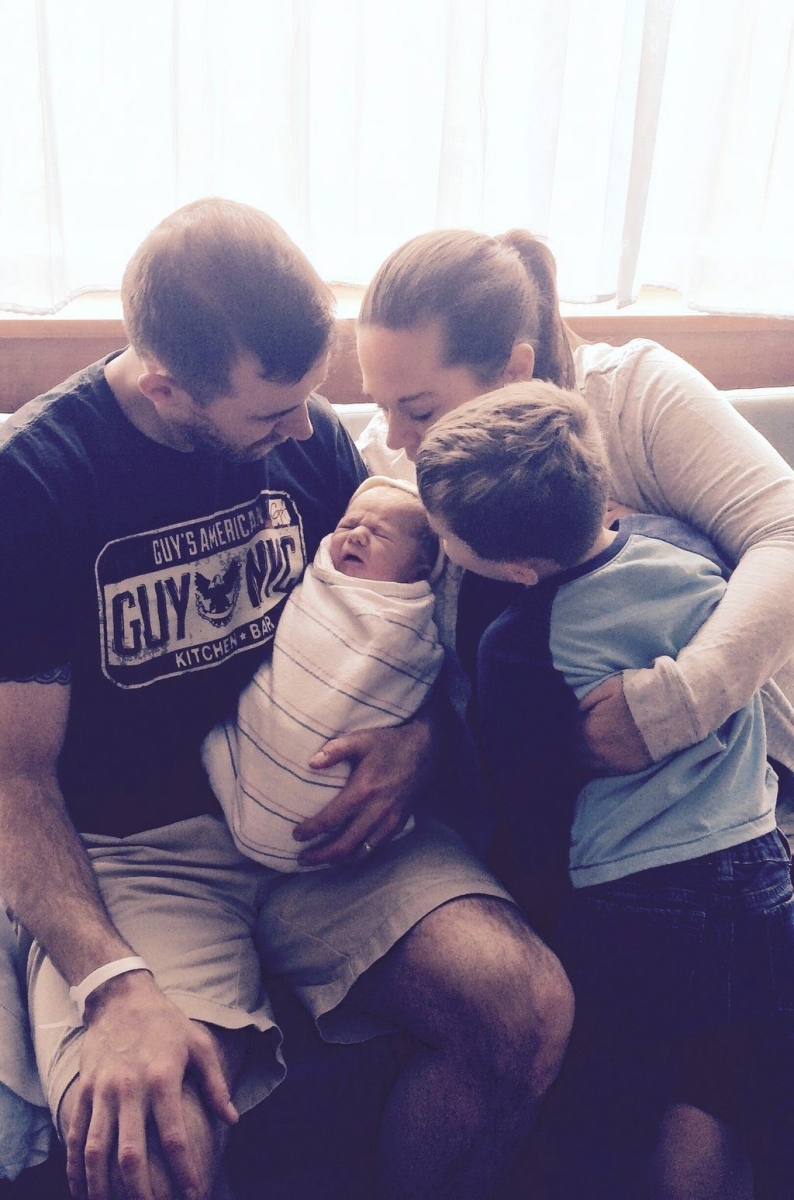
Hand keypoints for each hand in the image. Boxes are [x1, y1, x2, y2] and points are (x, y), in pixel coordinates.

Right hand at [65, 970, 236, 1199]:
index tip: (192, 1195)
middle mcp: (129, 1088)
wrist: (120, 997)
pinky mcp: (84, 1091)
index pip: (173, 1136)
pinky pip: (75, 1136)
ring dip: (102, 1186)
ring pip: (96, 1151)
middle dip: (139, 1191)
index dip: (183, 1171)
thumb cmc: (166, 1023)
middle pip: (130, 1153)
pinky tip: (80, 1188)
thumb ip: (215, 1084)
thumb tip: (232, 1119)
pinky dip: (75, 1167)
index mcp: (162, 1078)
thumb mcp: (198, 1045)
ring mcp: (102, 1091)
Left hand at [293, 716, 434, 866]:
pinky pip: (375, 849)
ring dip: (337, 861)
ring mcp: (390, 821)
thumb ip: (335, 750)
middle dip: (320, 856)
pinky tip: (345, 855)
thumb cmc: (389, 743)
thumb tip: (311, 763)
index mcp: (363, 790)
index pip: (331, 820)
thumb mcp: (361, 739)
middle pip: (344, 845)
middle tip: (301, 858)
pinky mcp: (399, 824)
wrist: (426, 750)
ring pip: (360, 853)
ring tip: (320, 861)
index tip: (296, 835)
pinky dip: (357, 856)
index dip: (311, 831)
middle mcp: (377, 810)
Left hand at [578, 674, 652, 774]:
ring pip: (583, 764)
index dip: (570, 724)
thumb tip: (574, 712)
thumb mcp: (608, 687)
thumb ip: (586, 701)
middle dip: (573, 741)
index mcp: (589, 728)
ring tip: (587, 746)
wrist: (672, 710)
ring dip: (581, 755)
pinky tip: (597, 757)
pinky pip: (599, 773)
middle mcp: (596, 750)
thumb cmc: (639, 694)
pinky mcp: (624, 770)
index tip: (575, 720)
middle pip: (573, 750)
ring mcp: (610, 763)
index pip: (568, 731)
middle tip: (579, 732)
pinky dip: (595, 766)